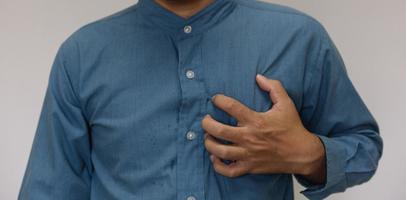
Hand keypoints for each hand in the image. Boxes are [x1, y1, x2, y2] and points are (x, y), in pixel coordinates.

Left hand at [201, 74, 325, 183]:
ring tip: (208, 137)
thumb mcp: (286, 103)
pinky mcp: (250, 167)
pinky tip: (215, 157)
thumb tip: (258, 76)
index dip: (219, 100)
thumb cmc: (293, 127)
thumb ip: (273, 87)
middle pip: (219, 130)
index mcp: (256, 120)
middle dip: (206, 123)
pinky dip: (218, 166)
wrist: (302, 153)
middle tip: (206, 120)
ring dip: (209, 143)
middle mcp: (250, 138)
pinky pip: (229, 171)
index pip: (231, 107)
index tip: (215, 99)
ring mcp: (249, 154)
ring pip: (220, 151)